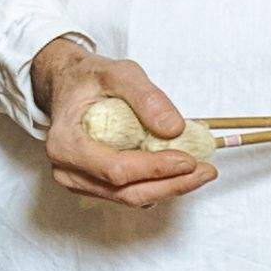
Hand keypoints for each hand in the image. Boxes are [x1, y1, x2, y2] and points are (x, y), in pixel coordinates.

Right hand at [31, 37, 209, 205]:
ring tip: (201, 172)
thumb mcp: (118, 72)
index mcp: (65, 144)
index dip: (155, 169)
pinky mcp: (94, 185)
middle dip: (170, 185)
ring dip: (169, 188)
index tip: (189, 160)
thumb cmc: (89, 79)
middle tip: (206, 172)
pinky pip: (128, 193)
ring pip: (129, 198)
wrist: (69, 86)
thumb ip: (146, 97)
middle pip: (125, 192)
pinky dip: (157, 185)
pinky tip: (180, 172)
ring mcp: (79, 182)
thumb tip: (174, 129)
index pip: (115, 170)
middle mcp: (67, 170)